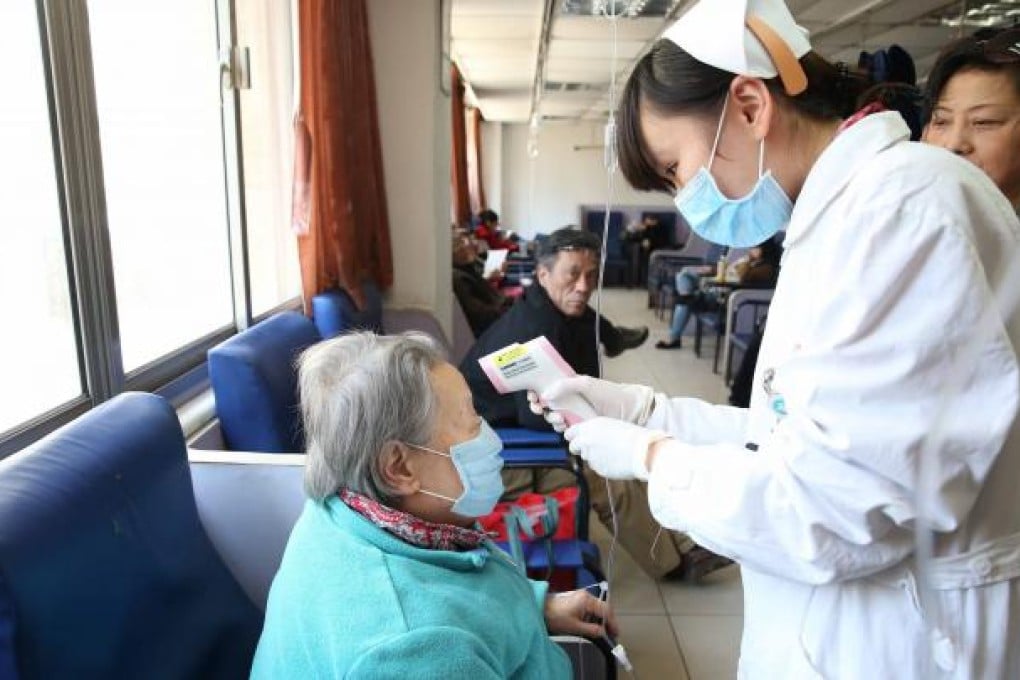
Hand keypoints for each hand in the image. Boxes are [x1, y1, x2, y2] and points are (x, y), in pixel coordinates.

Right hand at [527, 376, 654, 425]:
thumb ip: (565, 385)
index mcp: (570, 386)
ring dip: (552, 419)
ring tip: (561, 418)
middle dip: (540, 407)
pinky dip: (561, 428)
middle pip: (547, 404)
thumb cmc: (610, 394)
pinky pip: (564, 429)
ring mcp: (574, 414)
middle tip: (541, 408)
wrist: (630, 412)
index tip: (532, 396)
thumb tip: (546, 393)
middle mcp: (570, 399)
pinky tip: (567, 425)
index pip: (547, 387)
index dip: (536, 391)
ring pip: (554, 418)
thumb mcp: (587, 383)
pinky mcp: (580, 427)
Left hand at [544, 590, 618, 638]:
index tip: (615, 634)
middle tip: (611, 634)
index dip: (612, 623)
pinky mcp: (577, 598)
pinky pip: (591, 607)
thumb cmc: (556, 617)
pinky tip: (593, 625)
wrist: (540, 609)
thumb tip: (603, 633)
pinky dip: (594, 616)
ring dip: (601, 619)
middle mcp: (587, 595)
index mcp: (587, 600)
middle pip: (604, 608)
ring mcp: (582, 596)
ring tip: (602, 632)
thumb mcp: (575, 627)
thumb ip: (591, 630)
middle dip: (608, 621)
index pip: (606, 610)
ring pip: (598, 607)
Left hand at [564, 417, 667, 480]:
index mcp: (589, 427)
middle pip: (573, 447)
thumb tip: (589, 437)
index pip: (569, 433)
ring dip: (594, 457)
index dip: (573, 437)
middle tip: (593, 449)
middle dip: (579, 449)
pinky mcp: (598, 469)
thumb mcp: (611, 425)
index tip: (576, 439)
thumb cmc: (632, 435)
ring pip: (587, 458)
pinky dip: (604, 465)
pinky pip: (597, 467)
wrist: (643, 451)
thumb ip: (595, 431)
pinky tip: (616, 461)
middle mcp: (586, 441)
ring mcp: (591, 456)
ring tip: (611, 453)